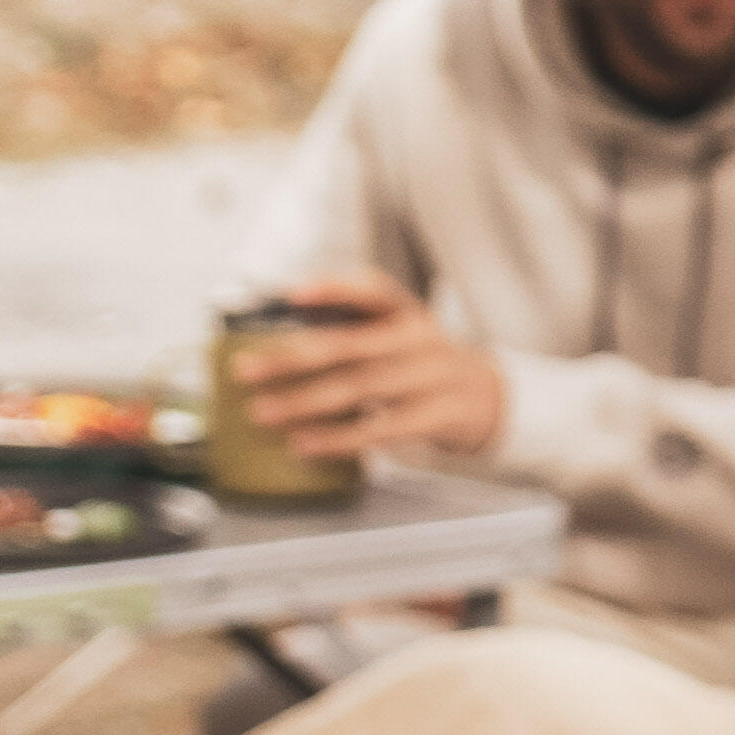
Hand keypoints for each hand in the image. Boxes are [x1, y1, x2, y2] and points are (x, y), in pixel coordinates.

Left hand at [231, 276, 502, 466]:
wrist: (488, 399)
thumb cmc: (422, 366)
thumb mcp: (401, 337)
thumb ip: (353, 334)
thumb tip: (272, 347)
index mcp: (409, 314)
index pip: (374, 291)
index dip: (334, 290)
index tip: (293, 294)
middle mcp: (421, 340)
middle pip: (351, 346)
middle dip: (291, 359)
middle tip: (246, 372)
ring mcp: (433, 378)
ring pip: (360, 389)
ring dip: (304, 403)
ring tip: (263, 413)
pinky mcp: (438, 416)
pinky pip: (381, 429)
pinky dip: (337, 439)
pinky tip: (304, 444)